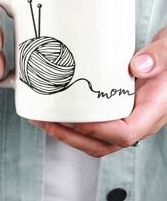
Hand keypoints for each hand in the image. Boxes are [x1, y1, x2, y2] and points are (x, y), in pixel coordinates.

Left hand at [29, 27, 166, 156]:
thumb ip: (158, 57)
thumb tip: (137, 66)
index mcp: (153, 110)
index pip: (125, 134)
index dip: (97, 131)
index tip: (74, 119)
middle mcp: (139, 119)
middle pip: (103, 143)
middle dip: (71, 136)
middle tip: (47, 121)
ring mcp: (127, 116)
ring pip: (96, 138)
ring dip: (69, 133)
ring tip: (46, 118)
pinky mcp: (118, 110)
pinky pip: (96, 125)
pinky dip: (75, 123)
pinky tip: (61, 110)